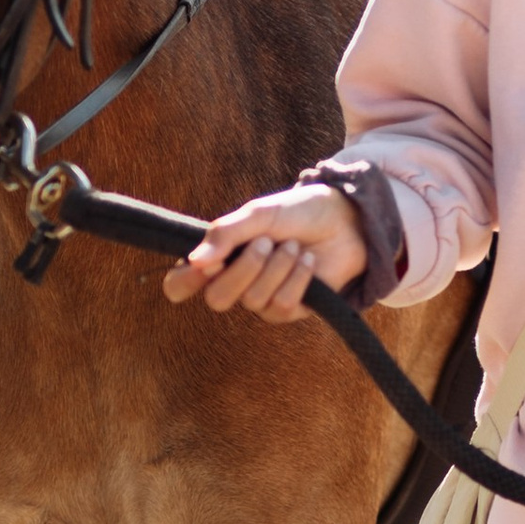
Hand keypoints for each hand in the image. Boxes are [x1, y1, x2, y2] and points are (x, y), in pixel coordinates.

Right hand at [163, 184, 364, 320]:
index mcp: (218, 257)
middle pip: (217, 299)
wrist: (344, 220)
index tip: (202, 267)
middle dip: (244, 269)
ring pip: (253, 300)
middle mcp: (234, 283)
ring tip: (293, 245)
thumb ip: (225, 234)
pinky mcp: (289, 310)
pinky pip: (281, 305)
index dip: (182, 282)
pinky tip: (308, 261)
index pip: (180, 285)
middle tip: (267, 241)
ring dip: (278, 267)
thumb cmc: (296, 213)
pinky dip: (297, 279)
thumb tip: (195, 260)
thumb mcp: (259, 214)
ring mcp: (261, 300)